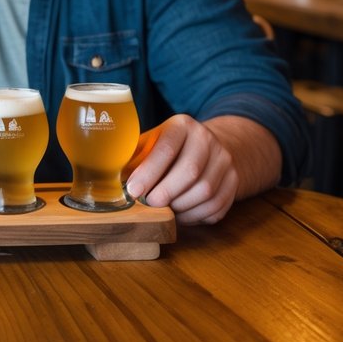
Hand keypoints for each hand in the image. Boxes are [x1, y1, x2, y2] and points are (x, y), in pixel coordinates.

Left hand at [122, 114, 238, 225]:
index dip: (148, 172)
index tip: (133, 191)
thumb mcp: (150, 143)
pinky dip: (196, 215)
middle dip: (165, 193)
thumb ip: (133, 156)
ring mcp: (224, 160)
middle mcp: (207, 139)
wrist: (207, 147)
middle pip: (190, 171)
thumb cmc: (168, 149)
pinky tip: (181, 215)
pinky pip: (216, 205)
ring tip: (164, 210)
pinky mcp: (234, 181)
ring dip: (180, 206)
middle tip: (149, 204)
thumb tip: (108, 175)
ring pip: (205, 191)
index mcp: (182, 126)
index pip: (166, 148)